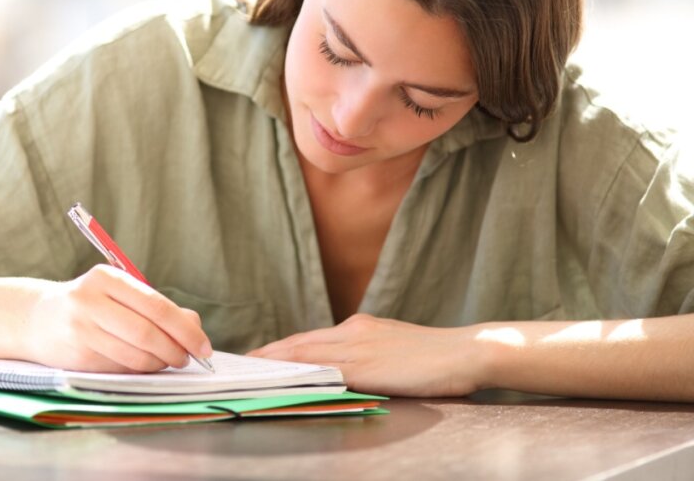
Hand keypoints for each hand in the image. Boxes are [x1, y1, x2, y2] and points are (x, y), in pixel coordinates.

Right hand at [21, 265, 212, 372]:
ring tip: (169, 360)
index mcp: (107, 278)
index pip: (156, 306)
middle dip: (176, 349)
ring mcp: (81, 330)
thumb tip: (194, 324)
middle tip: (188, 358)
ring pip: (135, 355)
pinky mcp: (77, 356)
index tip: (203, 345)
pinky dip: (140, 370)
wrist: (37, 319)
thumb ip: (157, 307)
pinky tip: (145, 365)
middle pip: (147, 332)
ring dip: (160, 363)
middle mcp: (91, 301)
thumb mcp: (120, 294)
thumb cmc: (90, 304)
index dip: (185, 329)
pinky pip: (120, 368)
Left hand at [248, 314, 484, 396]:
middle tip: (239, 363)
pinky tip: (285, 378)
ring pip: (306, 352)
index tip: (256, 356)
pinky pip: (325, 368)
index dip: (280, 348)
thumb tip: (341, 372)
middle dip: (268, 353)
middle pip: (299, 343)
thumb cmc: (436, 358)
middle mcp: (353, 332)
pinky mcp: (368, 364)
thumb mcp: (393, 351)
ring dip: (275, 361)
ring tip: (249, 369)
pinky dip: (301, 372)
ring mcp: (359, 346)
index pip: (309, 339)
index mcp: (359, 328)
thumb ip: (366, 359)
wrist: (467, 352)